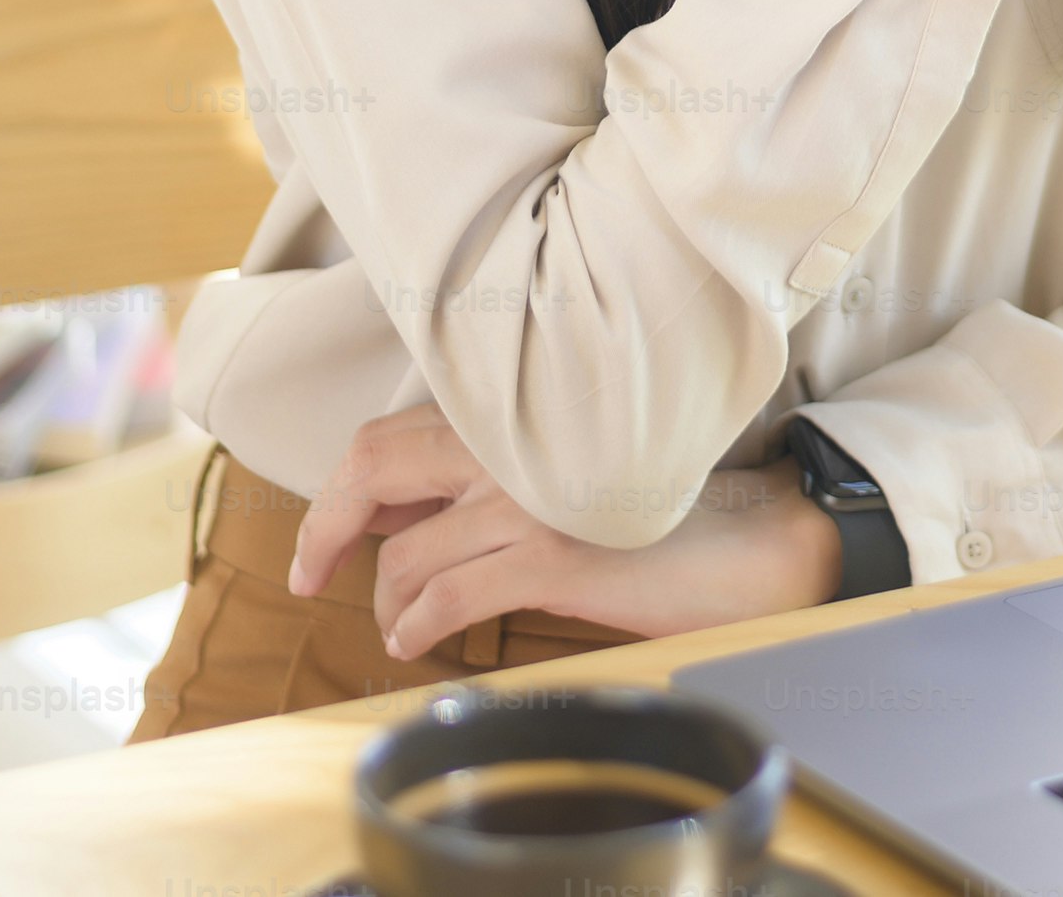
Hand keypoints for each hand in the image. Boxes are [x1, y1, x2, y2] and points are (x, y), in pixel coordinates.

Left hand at [288, 405, 846, 663]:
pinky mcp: (549, 557)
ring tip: (400, 627)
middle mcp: (511, 446)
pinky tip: (418, 644)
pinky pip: (446, 599)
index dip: (340, 491)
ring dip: (387, 602)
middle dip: (326, 530)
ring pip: (406, 555)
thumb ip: (490, 480)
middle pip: (373, 468)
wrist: (752, 541)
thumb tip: (400, 515)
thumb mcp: (565, 479)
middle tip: (311, 575)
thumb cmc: (663, 515)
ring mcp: (527, 499)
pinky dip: (418, 627)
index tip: (322, 537)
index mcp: (514, 419)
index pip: (388, 436)